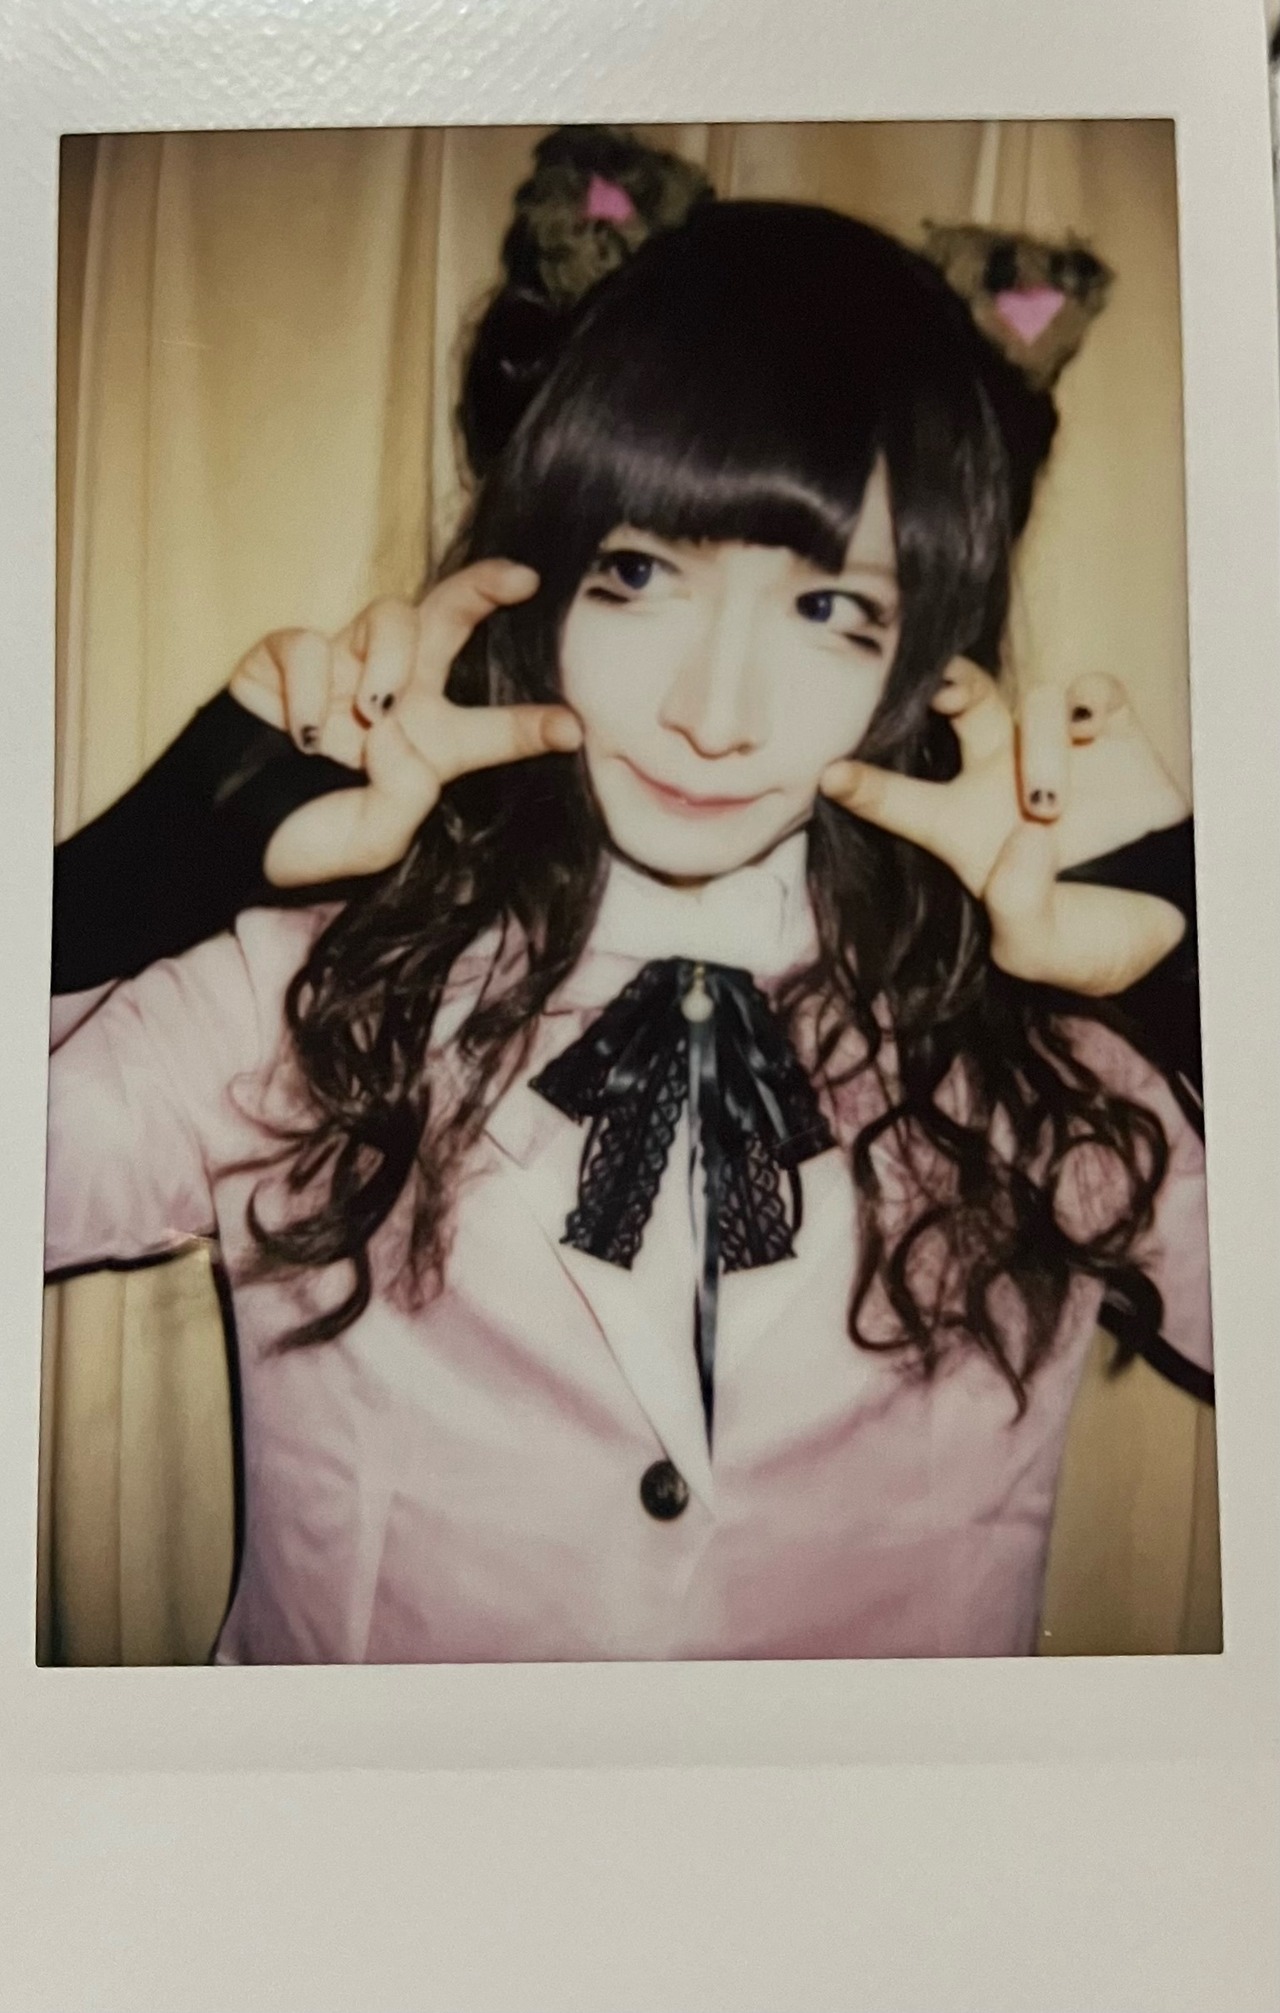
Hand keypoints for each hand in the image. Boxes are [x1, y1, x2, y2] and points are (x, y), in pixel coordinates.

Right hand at [228, 561, 581, 884]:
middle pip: (448, 618)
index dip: (530, 726)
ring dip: (387, 662)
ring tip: (369, 717)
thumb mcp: (372, 840)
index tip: (573, 732)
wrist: (229, 834)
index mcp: (429, 744)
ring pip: (391, 617)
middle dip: (485, 589)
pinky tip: (302, 734)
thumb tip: (400, 734)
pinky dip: (309, 689)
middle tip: (522, 579)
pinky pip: (310, 644)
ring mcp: (342, 666)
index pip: (490, 727)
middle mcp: (394, 694)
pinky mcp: (288, 654)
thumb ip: (404, 795)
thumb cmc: (308, 837)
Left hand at [819, 661, 1190, 994]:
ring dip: (1039, 746)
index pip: (903, 800)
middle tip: (943, 690)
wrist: (1172, 928)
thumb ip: (1019, 904)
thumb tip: (1026, 836)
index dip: (868, 788)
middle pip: (961, 703)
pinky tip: (1091, 729)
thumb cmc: (1090, 941)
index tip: (831, 778)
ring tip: (1051, 807)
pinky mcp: (1115, 735)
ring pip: (1033, 703)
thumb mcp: (1039, 949)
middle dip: (947, 684)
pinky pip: (1093, 690)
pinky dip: (1090, 699)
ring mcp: (1058, 751)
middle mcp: (1002, 778)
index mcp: (965, 829)